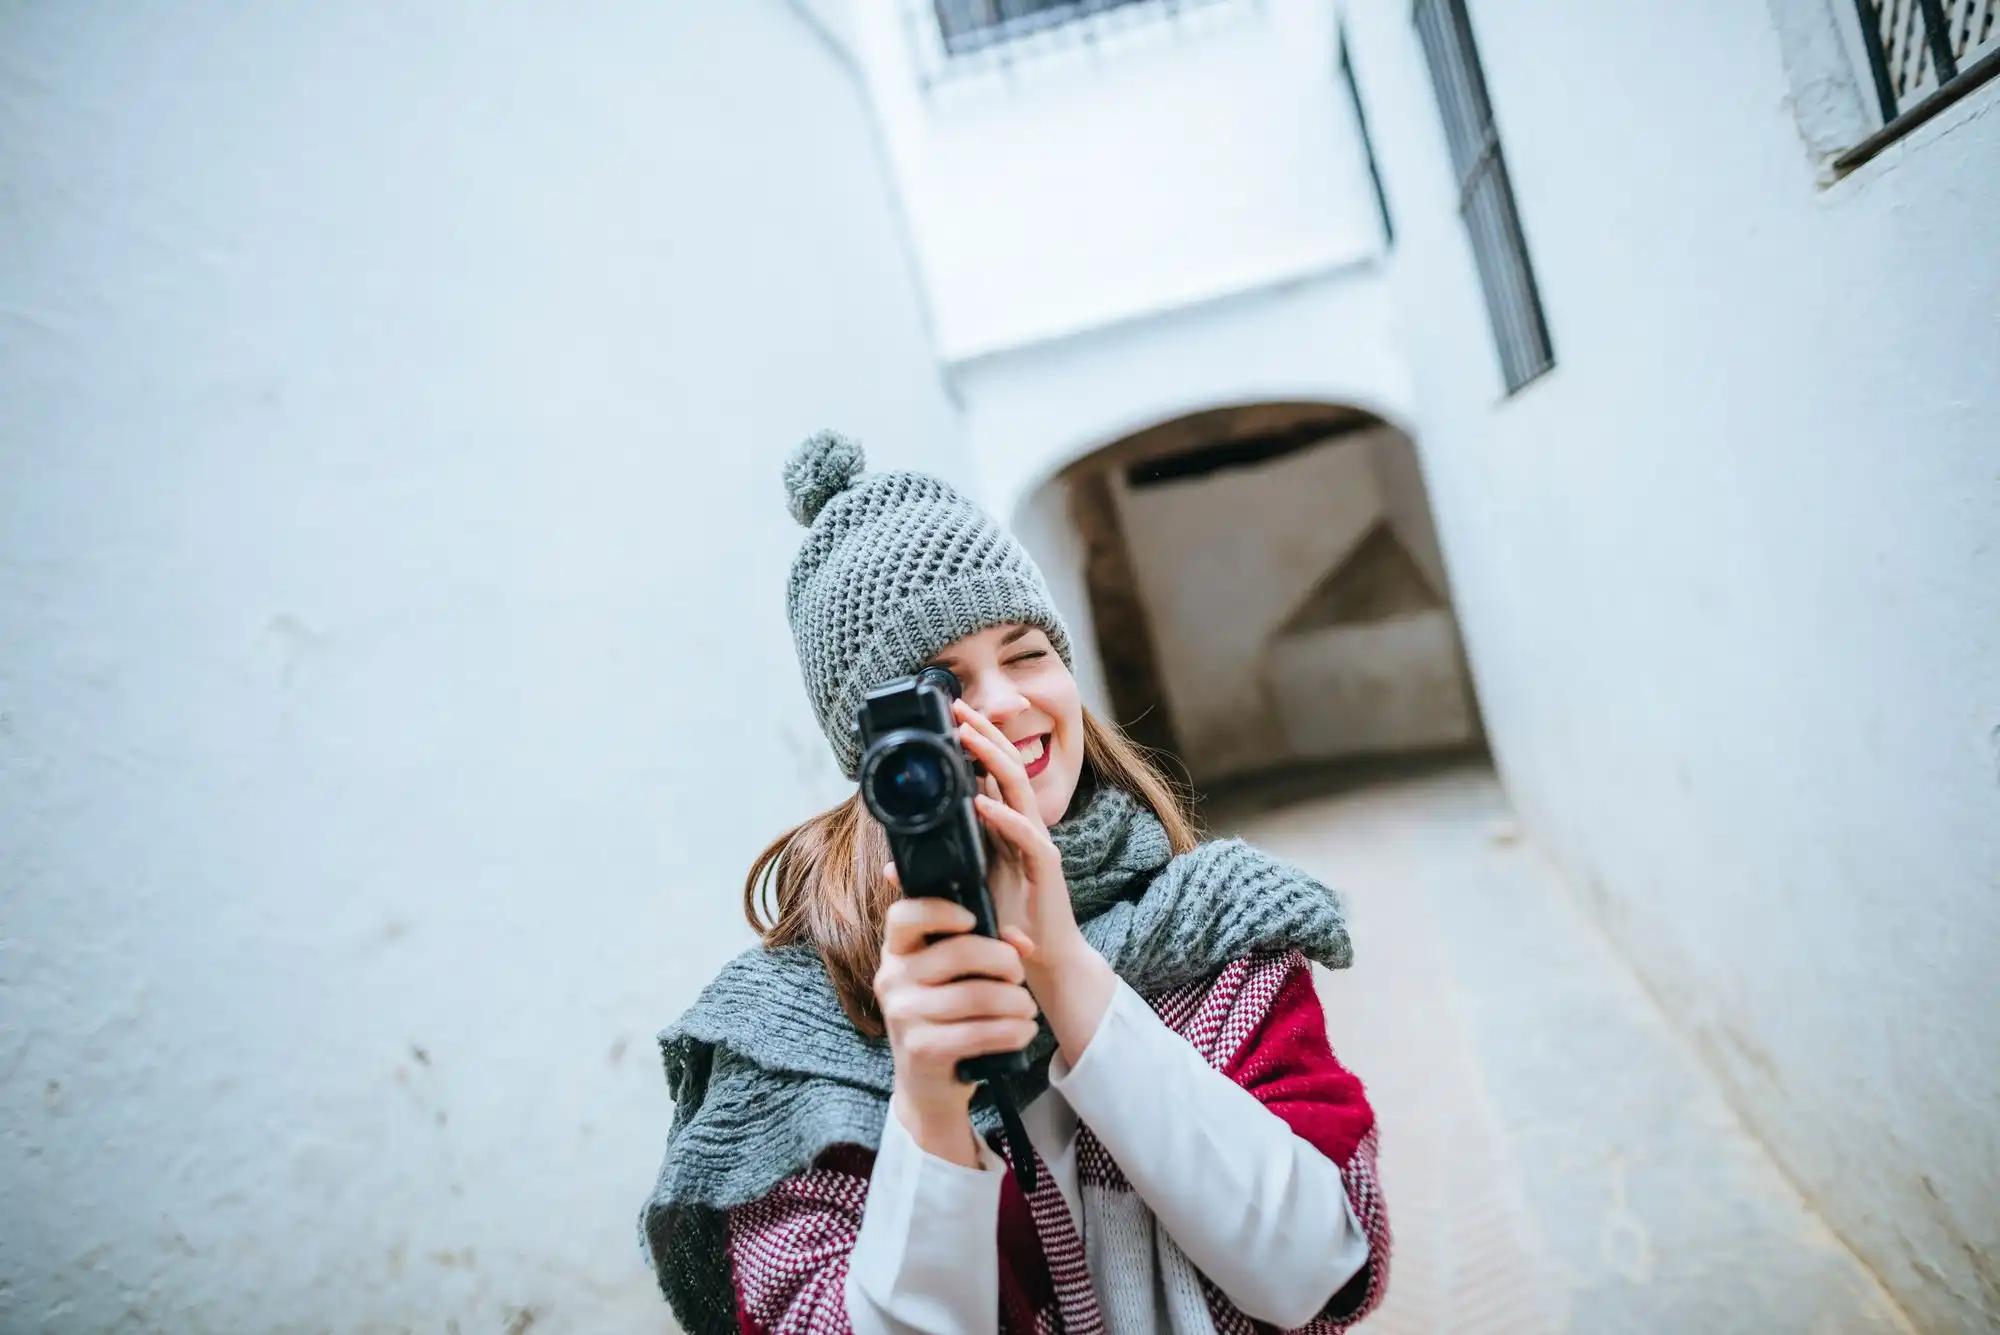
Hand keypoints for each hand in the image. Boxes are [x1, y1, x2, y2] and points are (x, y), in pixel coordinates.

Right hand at [873, 880, 1038, 1167]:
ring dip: (1016, 1002)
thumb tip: (1022, 944)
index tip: (972, 919)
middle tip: (1018, 976)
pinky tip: (1023, 1031)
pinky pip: (981, 1032)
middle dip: (1005, 961)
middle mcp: (893, 978)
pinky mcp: (922, 1048)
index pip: (905, 915)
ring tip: (1026, 1008)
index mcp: (897, 951)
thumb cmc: (948, 1016)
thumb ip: (987, 946)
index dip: (941, 910)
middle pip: (960, 952)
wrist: (927, 1085)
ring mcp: (904, 1015)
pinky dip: (1013, 1031)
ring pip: (978, 995)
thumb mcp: (957, 976)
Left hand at [951, 699, 1115, 1062]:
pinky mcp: (1045, 868)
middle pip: (1007, 766)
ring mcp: (1037, 843)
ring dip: (992, 759)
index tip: (950, 717)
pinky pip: (1026, 834)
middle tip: (959, 709)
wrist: (1045, 961)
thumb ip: (935, 874)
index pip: (993, 773)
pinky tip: (982, 803)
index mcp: (1007, 827)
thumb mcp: (966, 892)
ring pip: (1018, 788)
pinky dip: (1003, 816)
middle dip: (983, 735)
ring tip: (967, 738)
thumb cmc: (1009, 922)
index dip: (975, 744)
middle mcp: (1024, 826)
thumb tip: (892, 866)